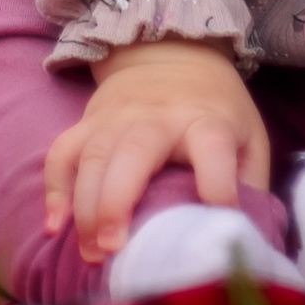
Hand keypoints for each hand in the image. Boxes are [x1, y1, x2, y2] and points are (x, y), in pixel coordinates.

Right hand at [45, 38, 269, 264]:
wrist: (172, 52)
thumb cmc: (214, 110)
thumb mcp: (247, 137)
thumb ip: (249, 184)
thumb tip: (243, 239)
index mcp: (206, 121)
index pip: (214, 147)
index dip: (218, 182)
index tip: (218, 216)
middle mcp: (159, 116)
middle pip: (135, 151)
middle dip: (118, 201)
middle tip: (114, 248)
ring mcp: (118, 117)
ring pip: (93, 155)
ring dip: (86, 206)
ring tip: (91, 253)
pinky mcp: (89, 121)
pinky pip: (62, 152)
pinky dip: (55, 189)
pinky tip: (55, 227)